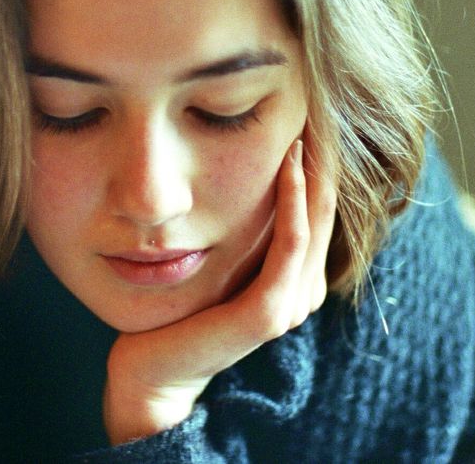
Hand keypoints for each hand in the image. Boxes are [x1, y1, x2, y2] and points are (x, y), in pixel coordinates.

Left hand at [102, 136, 336, 444]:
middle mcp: (301, 293)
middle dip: (325, 156)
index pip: (319, 209)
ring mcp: (289, 305)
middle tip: (322, 103)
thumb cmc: (173, 308)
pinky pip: (290, 245)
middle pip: (326, 209)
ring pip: (315, 221)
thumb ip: (239, 228)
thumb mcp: (214, 257)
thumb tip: (241, 168)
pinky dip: (293, 202)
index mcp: (295, 281)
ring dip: (314, 170)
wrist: (148, 370)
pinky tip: (289, 165)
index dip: (321, 162)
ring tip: (310, 123)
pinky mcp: (267, 313)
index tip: (313, 111)